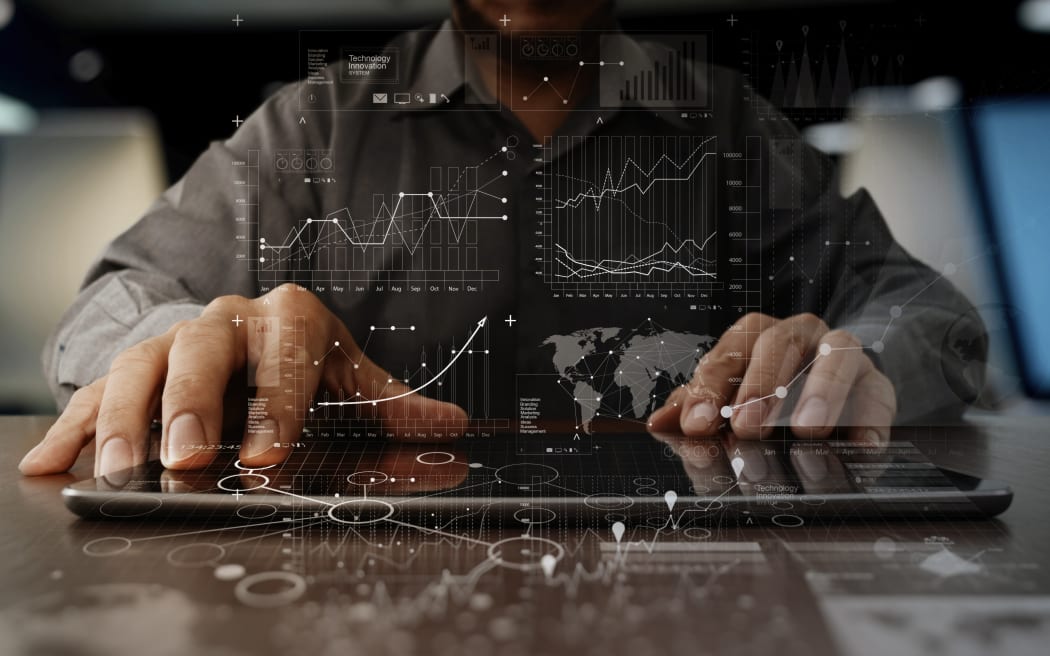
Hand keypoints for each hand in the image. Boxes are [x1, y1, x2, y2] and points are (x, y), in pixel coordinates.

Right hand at [20, 284, 466, 476]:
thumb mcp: (348, 374)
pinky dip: (73, 426)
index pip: (284, 356)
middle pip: (202, 350)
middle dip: (193, 404)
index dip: (276, 403)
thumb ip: (391, 403)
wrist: (249, 331)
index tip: (269, 452)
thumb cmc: (301, 359)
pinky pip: (94, 391)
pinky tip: (50, 463)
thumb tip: (453, 425)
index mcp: (287, 319)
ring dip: (127, 419)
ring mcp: (173, 341)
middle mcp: (226, 322)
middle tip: (189, 456)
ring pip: (140, 367)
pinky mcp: (132, 367)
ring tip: (121, 470)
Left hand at [647, 312, 895, 444]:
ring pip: (837, 354)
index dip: (710, 389)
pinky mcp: (878, 386)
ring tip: (806, 431)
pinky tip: (859, 446)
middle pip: (778, 344)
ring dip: (821, 391)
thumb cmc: (769, 401)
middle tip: (745, 427)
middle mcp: (800, 335)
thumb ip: (695, 412)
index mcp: (755, 337)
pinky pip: (878, 397)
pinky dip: (870, 422)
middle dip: (760, 387)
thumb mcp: (728, 404)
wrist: (835, 401)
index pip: (728, 353)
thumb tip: (658, 423)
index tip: (696, 426)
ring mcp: (843, 356)